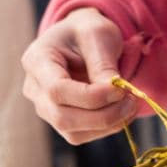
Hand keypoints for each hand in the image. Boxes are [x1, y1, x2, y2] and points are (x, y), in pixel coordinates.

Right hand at [20, 8, 135, 143]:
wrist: (83, 38)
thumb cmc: (88, 30)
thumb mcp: (98, 33)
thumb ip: (102, 63)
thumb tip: (113, 93)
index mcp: (37, 60)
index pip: (57, 90)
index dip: (91, 96)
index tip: (120, 89)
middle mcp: (34, 88)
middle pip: (62, 117)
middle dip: (102, 115)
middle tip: (131, 101)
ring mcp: (45, 108)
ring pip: (72, 132)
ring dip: (108, 125)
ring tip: (131, 105)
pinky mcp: (61, 120)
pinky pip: (81, 135)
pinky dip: (106, 129)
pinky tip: (123, 112)